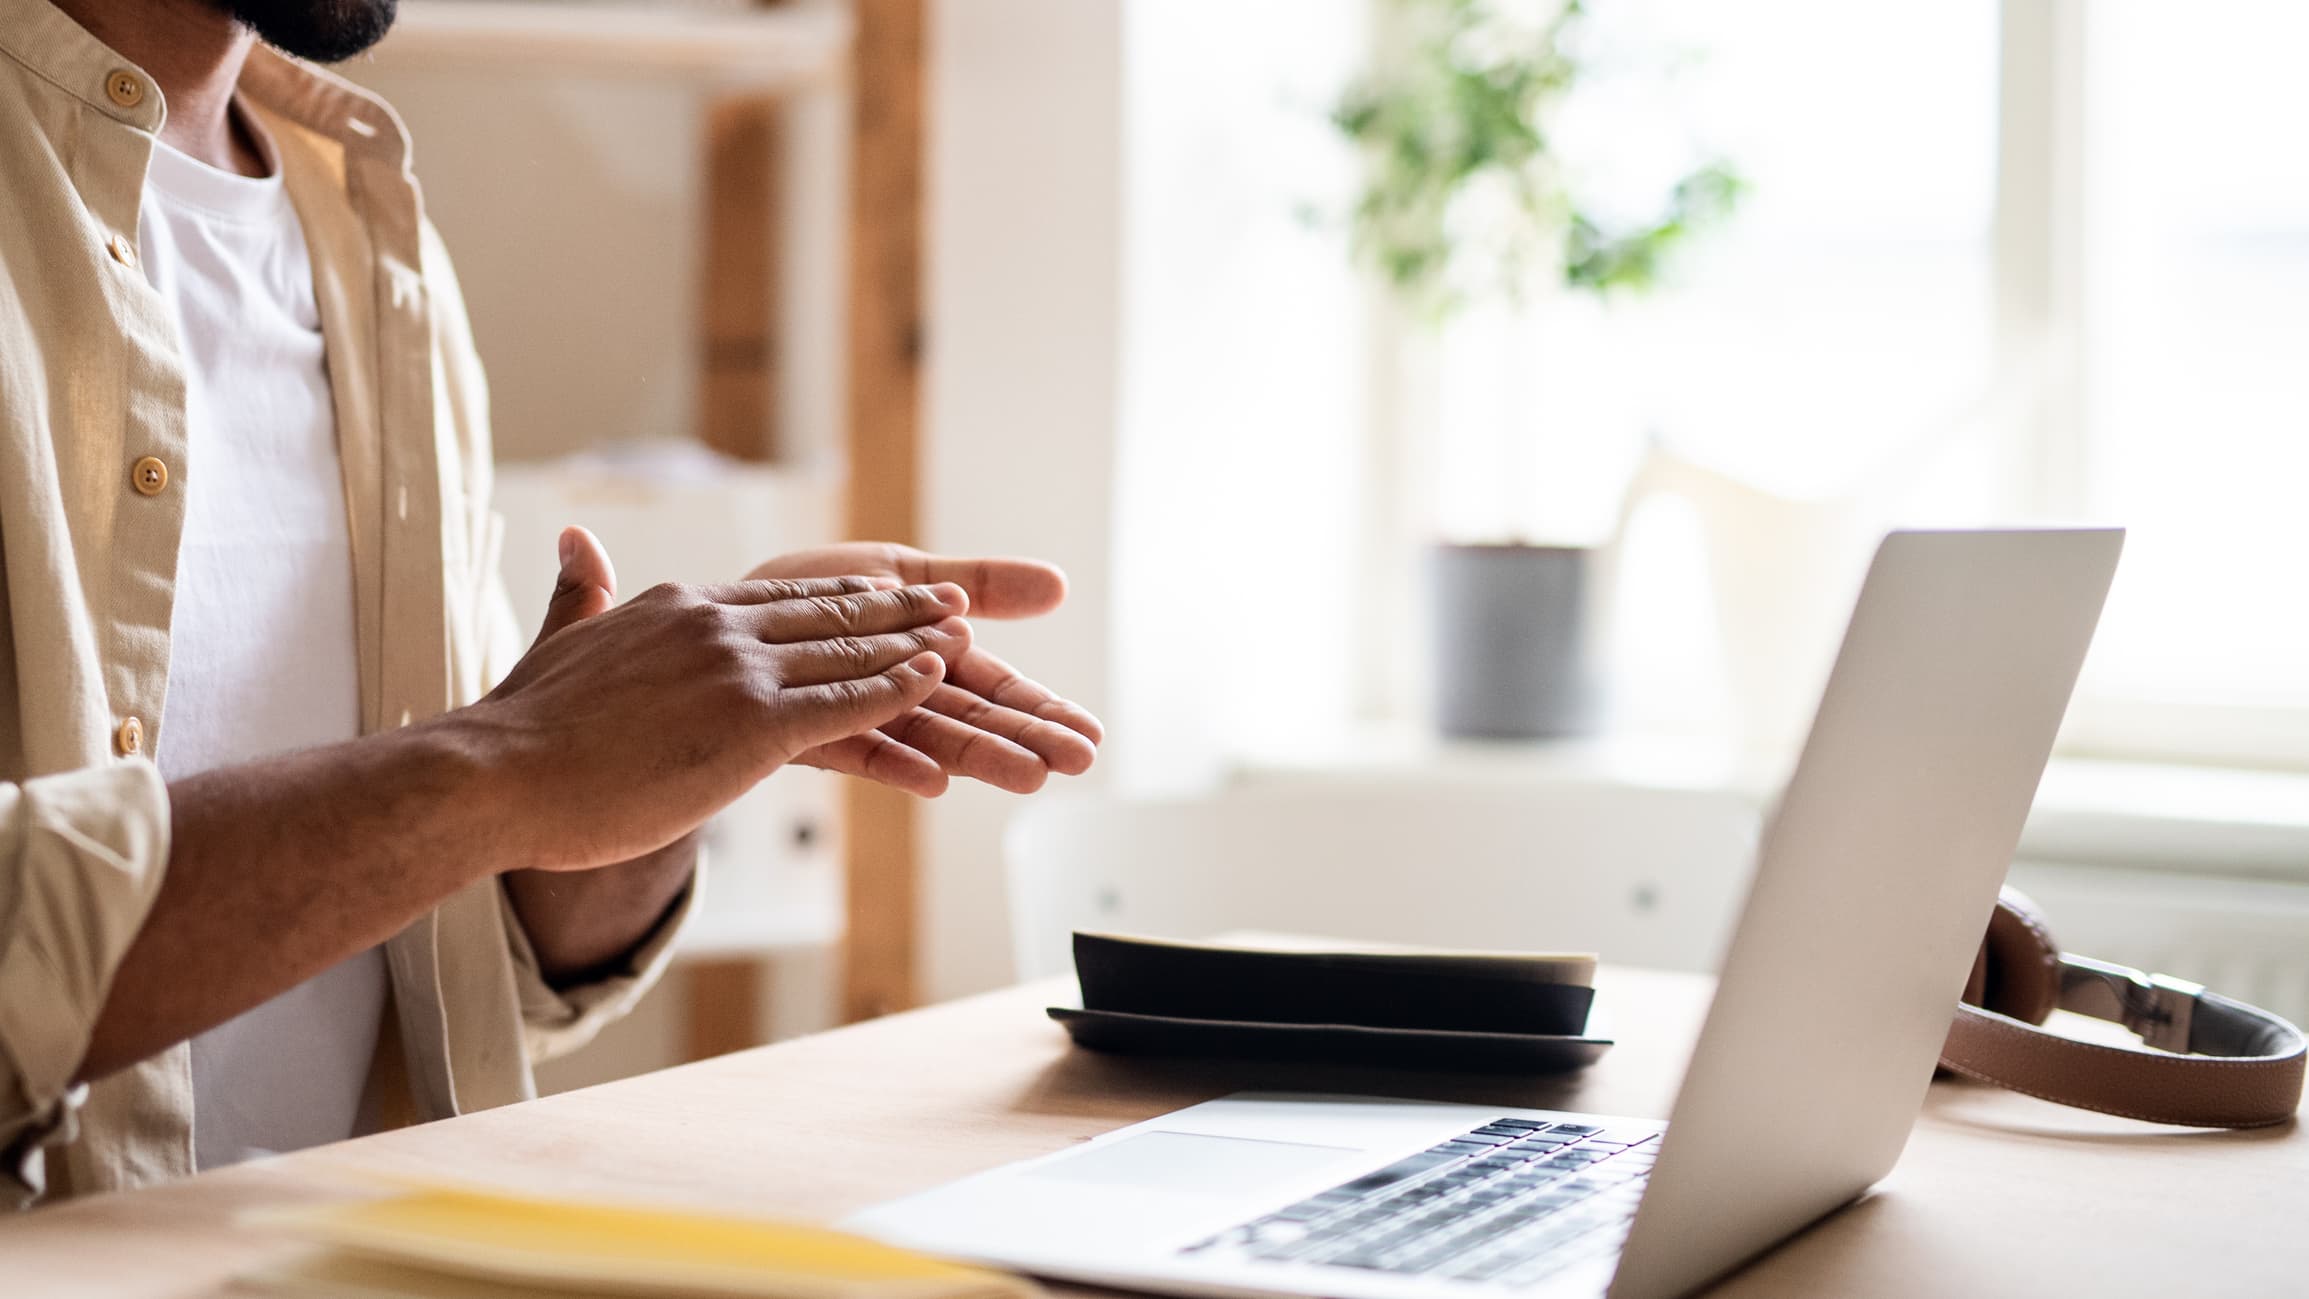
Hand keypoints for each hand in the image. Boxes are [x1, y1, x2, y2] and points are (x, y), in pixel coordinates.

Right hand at [455, 529, 970, 871]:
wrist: (496, 774)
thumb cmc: (519, 728)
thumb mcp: (558, 640)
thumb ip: (580, 591)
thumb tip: (574, 539)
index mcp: (675, 607)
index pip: (777, 597)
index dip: (838, 596)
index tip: (883, 589)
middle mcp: (715, 626)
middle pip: (826, 612)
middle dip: (896, 609)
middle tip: (952, 600)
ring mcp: (737, 673)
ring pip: (846, 651)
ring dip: (913, 643)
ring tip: (964, 635)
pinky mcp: (752, 727)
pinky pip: (844, 704)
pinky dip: (895, 689)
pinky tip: (934, 682)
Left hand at [746, 543, 1102, 795]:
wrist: (708, 622)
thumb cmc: (803, 597)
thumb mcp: (902, 576)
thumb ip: (979, 583)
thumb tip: (1059, 585)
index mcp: (923, 657)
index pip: (995, 688)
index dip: (1042, 709)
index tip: (1091, 735)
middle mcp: (893, 693)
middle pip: (972, 714)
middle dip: (1026, 735)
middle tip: (1079, 760)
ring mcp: (849, 713)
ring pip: (925, 733)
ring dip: (978, 753)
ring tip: (1029, 775)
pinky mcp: (797, 730)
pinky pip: (850, 744)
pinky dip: (892, 760)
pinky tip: (932, 778)